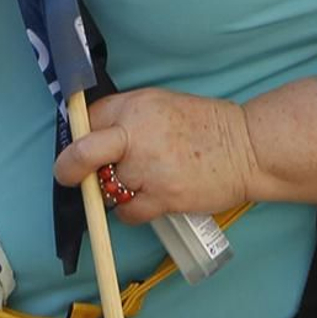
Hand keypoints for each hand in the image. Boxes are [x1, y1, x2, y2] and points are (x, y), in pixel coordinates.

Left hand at [54, 87, 256, 224]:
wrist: (248, 148)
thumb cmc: (206, 126)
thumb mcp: (163, 105)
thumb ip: (128, 118)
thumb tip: (93, 136)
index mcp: (136, 105)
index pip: (88, 118)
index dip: (80, 135)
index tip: (81, 146)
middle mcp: (137, 134)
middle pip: (81, 153)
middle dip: (68, 167)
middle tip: (67, 175)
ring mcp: (148, 168)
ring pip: (107, 189)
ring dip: (116, 190)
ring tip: (142, 182)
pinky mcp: (161, 197)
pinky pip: (127, 212)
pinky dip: (133, 211)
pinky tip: (151, 199)